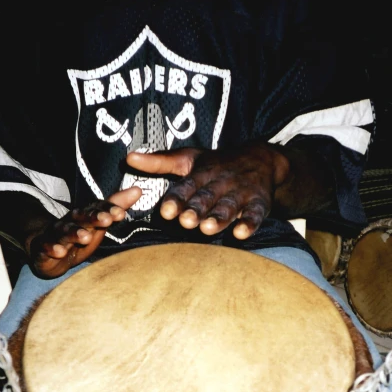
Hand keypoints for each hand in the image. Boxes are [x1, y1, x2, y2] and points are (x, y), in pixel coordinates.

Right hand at [27, 186, 141, 276]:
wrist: (45, 247)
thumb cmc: (78, 235)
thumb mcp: (98, 222)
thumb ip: (116, 207)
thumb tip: (138, 190)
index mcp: (85, 215)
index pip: (97, 209)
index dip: (109, 210)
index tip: (121, 213)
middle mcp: (70, 221)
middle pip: (82, 217)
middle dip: (94, 218)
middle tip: (106, 220)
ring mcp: (57, 233)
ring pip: (66, 232)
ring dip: (75, 233)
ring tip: (85, 237)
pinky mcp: (44, 247)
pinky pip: (48, 247)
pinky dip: (53, 249)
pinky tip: (59, 252)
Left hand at [126, 142, 290, 239]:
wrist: (262, 158)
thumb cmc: (218, 163)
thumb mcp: (190, 158)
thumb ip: (159, 162)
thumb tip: (128, 158)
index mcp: (202, 173)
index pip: (186, 187)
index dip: (176, 199)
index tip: (164, 211)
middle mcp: (221, 182)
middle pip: (207, 197)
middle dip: (196, 209)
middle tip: (185, 222)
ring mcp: (241, 192)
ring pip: (229, 206)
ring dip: (219, 217)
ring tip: (208, 228)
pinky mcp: (259, 202)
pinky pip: (255, 213)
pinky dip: (249, 223)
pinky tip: (241, 233)